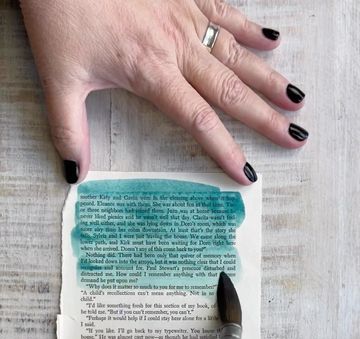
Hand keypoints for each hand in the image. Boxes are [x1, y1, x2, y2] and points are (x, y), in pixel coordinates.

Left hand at [20, 0, 307, 184]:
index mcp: (151, 72)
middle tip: (294, 136)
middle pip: (230, 90)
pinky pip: (226, 10)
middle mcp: (176, 47)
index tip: (247, 172)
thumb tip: (74, 172)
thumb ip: (68, 129)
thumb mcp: (58, 78)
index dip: (225, 150)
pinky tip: (272, 39)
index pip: (199, 120)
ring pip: (237, 53)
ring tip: (296, 98)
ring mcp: (184, 17)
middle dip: (265, 118)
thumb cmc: (60, 16)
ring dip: (269, 78)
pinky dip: (250, 27)